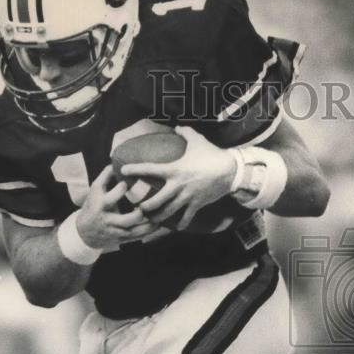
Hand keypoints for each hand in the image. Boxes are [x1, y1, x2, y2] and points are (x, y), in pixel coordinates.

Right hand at [76, 165, 159, 249]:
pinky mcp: (122, 238)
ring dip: (148, 224)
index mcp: (100, 206)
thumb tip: (115, 163)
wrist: (84, 231)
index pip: (110, 198)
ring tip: (159, 215)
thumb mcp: (94, 191)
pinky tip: (158, 224)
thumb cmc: (92, 206)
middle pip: (126, 220)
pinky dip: (149, 230)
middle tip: (148, 205)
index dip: (120, 190)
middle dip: (139, 213)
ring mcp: (116, 231)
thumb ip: (105, 177)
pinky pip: (138, 236)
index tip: (129, 183)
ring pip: (135, 230)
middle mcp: (108, 220)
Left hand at [121, 125, 236, 229]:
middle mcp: (178, 186)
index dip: (135, 169)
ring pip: (169, 212)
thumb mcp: (197, 140)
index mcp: (174, 169)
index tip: (123, 170)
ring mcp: (188, 197)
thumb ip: (185, 132)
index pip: (150, 169)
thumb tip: (177, 126)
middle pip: (156, 201)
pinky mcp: (197, 204)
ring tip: (150, 220)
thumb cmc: (212, 154)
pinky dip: (180, 224)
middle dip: (144, 206)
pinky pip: (186, 217)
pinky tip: (176, 227)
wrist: (231, 170)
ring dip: (158, 217)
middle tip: (137, 207)